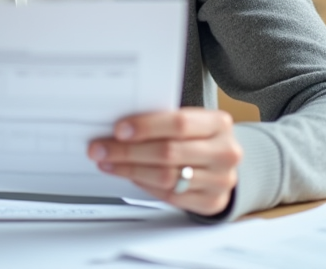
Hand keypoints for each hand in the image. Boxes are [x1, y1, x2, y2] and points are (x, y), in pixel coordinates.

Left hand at [88, 108, 240, 216]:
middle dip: (128, 151)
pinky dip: (144, 185)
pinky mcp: (211, 202)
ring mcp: (220, 180)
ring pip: (165, 176)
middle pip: (168, 152)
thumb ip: (163, 122)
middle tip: (101, 149)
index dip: (146, 126)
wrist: (223, 165)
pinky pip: (169, 195)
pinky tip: (130, 175)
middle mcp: (224, 152)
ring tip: (109, 162)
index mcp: (219, 124)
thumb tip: (120, 128)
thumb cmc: (200, 138)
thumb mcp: (192, 123)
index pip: (179, 123)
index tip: (118, 130)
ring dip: (130, 169)